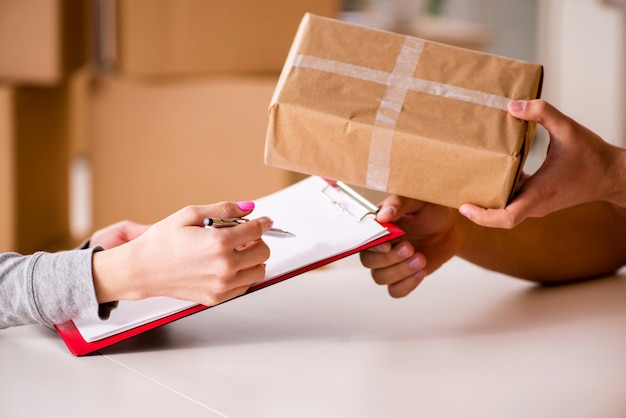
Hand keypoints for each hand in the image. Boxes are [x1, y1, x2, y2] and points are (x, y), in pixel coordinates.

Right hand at [92, 201, 271, 306]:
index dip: (263, 222)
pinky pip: (245, 286)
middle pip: (264, 252)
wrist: (142, 270)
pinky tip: (228, 265)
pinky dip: (243, 275)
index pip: (257, 230)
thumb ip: (224, 209)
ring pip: (259, 271)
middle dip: (258, 241)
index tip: (264, 221)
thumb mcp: (190, 214)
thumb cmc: (161, 242)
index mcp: (218, 243)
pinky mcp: (216, 297)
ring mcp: (221, 285)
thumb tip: (249, 208)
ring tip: (236, 251)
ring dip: (254, 259)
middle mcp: (223, 266)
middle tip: (245, 236)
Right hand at [360, 195, 460, 297]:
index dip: (372, 246)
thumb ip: (399, 204)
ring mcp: (388, 264)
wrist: (448, 228)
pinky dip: (407, 285)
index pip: (363, 240)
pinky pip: (395, 291)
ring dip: (400, 271)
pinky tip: (421, 272)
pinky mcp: (401, 277)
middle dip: (390, 259)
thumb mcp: (417, 201)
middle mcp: (377, 247)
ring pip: (380, 278)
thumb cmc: (430, 211)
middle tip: (410, 248)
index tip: (387, 245)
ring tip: (421, 259)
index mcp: (376, 227)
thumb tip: (383, 215)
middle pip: (369, 262)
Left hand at [459, 99, 625, 228]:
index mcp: (539, 194)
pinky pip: (515, 200)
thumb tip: (512, 106)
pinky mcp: (540, 199)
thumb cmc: (593, 155)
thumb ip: (542, 113)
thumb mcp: (568, 129)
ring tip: (465, 185)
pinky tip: (490, 174)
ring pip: (506, 210)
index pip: (506, 218)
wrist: (614, 174)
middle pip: (499, 217)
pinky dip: (501, 192)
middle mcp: (535, 204)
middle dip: (477, 210)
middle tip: (455, 194)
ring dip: (487, 202)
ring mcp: (537, 204)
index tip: (465, 207)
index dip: (483, 216)